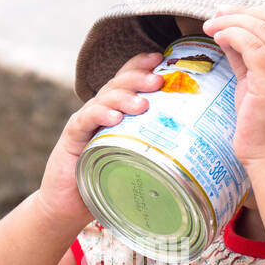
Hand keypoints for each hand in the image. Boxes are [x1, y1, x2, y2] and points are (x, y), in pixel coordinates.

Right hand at [37, 51, 165, 227]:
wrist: (69, 206)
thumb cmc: (107, 184)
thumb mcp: (136, 164)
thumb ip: (155, 153)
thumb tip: (195, 154)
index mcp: (115, 112)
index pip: (126, 79)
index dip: (140, 66)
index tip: (161, 59)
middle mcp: (100, 112)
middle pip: (118, 84)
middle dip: (139, 78)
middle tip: (158, 81)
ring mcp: (84, 123)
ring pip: (104, 98)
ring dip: (124, 97)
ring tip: (143, 104)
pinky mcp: (71, 138)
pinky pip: (85, 120)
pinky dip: (99, 115)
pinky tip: (114, 117)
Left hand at [202, 6, 264, 168]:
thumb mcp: (258, 84)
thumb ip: (248, 57)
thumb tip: (228, 32)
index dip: (256, 11)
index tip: (230, 12)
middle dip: (241, 12)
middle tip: (216, 15)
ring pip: (261, 29)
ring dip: (232, 22)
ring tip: (211, 26)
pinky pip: (252, 46)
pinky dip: (233, 35)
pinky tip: (218, 37)